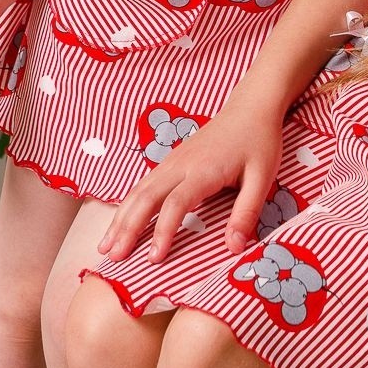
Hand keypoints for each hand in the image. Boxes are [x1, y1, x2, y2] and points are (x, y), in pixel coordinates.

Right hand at [97, 90, 283, 265]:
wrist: (250, 108)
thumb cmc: (258, 142)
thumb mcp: (262, 177)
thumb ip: (246, 212)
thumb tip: (234, 248)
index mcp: (203, 170)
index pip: (176, 204)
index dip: (162, 232)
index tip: (154, 259)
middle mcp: (181, 164)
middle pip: (146, 197)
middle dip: (127, 228)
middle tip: (112, 257)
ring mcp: (173, 160)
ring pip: (139, 190)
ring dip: (120, 217)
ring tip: (105, 246)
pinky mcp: (172, 160)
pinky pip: (144, 184)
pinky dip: (128, 204)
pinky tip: (120, 221)